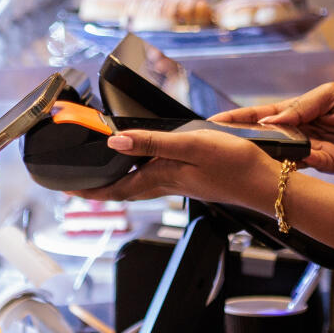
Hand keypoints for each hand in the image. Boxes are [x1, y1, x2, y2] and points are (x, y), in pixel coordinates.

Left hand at [71, 124, 282, 212]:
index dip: (90, 190)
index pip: (117, 188)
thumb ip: (153, 143)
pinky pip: (156, 179)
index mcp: (162, 177)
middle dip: (99, 189)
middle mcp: (167, 183)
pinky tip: (145, 166)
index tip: (67, 189)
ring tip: (103, 176)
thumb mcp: (191, 145)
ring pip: (139, 185)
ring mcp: (181, 182)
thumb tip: (116, 142)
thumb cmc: (234, 165)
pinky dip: (141, 175)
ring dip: (118, 183)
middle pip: (124, 190)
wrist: (266, 184)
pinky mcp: (193, 179)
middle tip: (78, 185)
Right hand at [212, 81, 333, 174]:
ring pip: (280, 157)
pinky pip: (304, 168)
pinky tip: (276, 165)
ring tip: (238, 158)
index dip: (238, 119)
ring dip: (262, 158)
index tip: (213, 123)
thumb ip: (303, 106)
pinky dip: (290, 167)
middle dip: (241, 143)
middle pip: (264, 140)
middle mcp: (299, 133)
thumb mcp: (331, 94)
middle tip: (217, 146)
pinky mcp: (327, 165)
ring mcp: (311, 151)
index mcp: (297, 111)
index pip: (262, 116)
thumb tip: (273, 120)